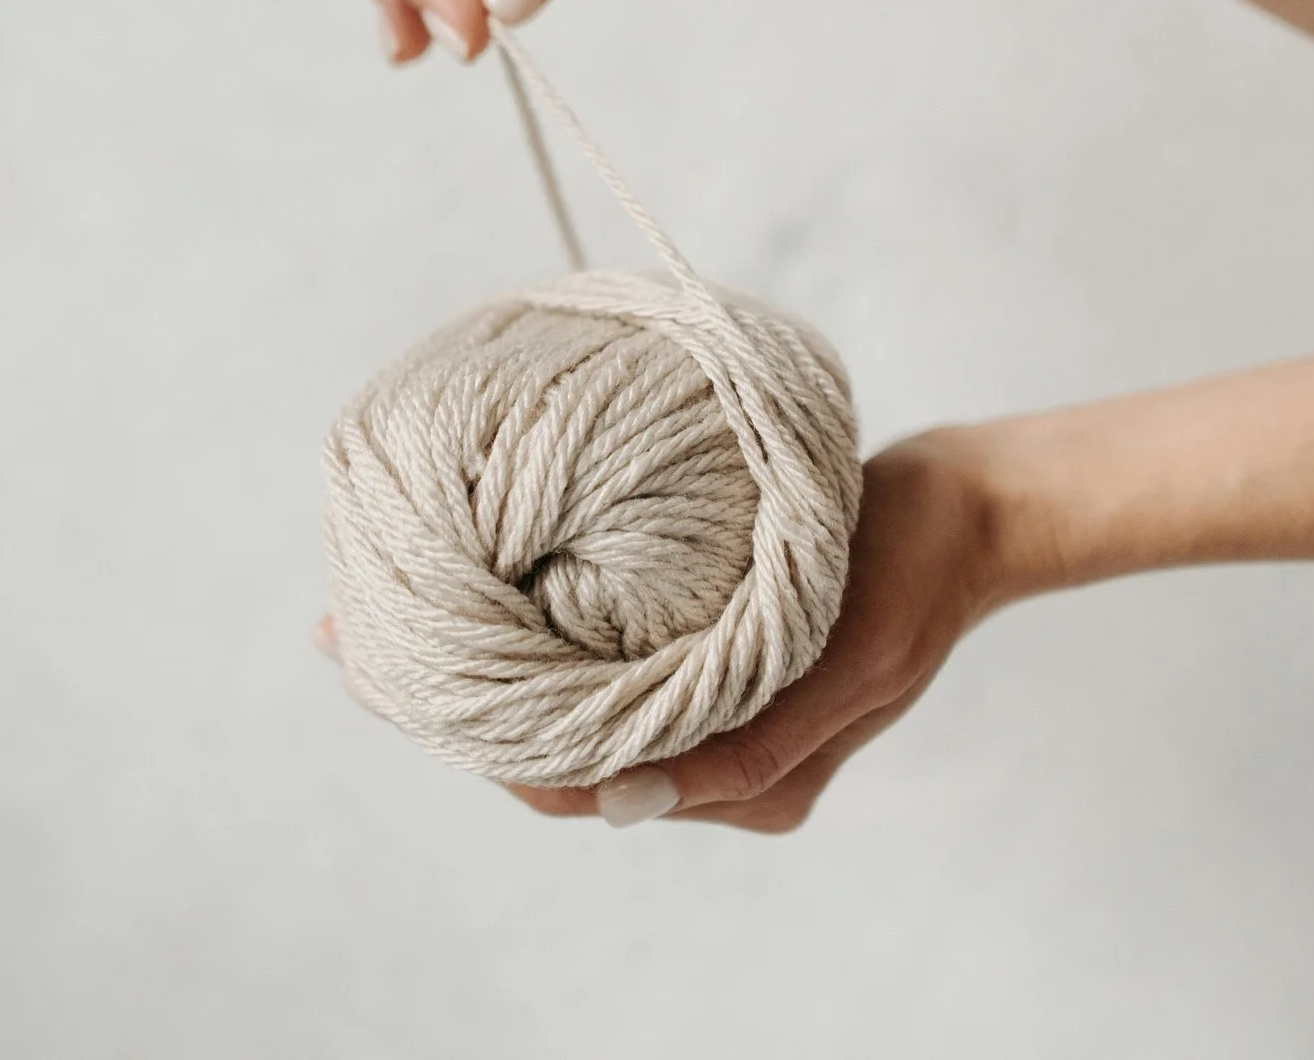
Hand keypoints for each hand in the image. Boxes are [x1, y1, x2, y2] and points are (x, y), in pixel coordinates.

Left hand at [316, 425, 1062, 832]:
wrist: (964, 513)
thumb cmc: (907, 582)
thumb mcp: (844, 672)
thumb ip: (743, 748)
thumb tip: (617, 801)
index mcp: (738, 784)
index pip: (578, 780)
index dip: (480, 740)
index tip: (390, 684)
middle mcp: (709, 757)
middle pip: (556, 746)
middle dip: (457, 700)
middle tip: (349, 636)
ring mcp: (705, 704)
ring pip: (569, 703)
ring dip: (487, 665)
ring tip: (390, 615)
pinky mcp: (703, 651)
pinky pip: (600, 659)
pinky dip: (537, 636)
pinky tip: (479, 594)